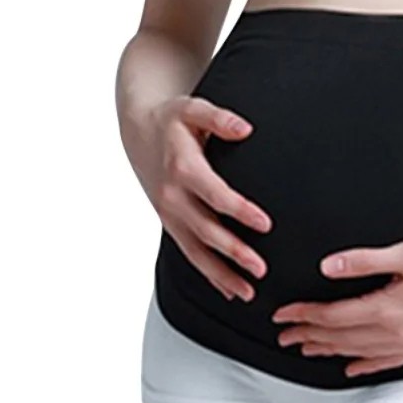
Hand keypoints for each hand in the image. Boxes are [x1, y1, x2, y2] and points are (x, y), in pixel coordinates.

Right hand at [148, 95, 272, 301]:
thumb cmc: (172, 121)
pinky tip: (230, 291)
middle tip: (261, 268)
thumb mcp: (192, 110)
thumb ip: (219, 118)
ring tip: (248, 292)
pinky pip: (190, 254)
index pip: (216, 194)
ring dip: (222, 274)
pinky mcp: (170, 224)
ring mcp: (169, 214)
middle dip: (234, 251)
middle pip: (206, 230)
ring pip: (196, 251)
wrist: (137, 131)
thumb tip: (245, 129)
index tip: (266, 224)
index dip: (240, 210)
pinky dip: (209, 274)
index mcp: (183, 168)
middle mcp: (173, 196)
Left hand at [271, 229, 402, 377]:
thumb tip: (327, 266)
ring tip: (305, 349)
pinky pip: (386, 363)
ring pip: (359, 352)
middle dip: (308, 336)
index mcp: (389, 307)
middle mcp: (397, 332)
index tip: (281, 314)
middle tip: (282, 335)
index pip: (334, 316)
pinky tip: (351, 367)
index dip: (304, 316)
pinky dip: (363, 365)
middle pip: (341, 338)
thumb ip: (366, 260)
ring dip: (328, 351)